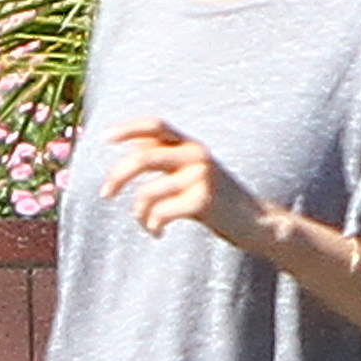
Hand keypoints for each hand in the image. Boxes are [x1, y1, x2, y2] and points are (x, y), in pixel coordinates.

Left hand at [102, 118, 261, 245]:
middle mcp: (196, 155)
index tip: (104, 138)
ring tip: (147, 224)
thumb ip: (167, 163)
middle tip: (104, 193)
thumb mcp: (194, 174)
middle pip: (144, 158)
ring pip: (148, 193)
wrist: (257, 222)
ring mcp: (201, 177)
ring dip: (139, 213)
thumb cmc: (218, 201)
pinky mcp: (203, 201)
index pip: (156, 126)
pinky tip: (158, 233)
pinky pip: (160, 213)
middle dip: (118, 175)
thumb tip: (127, 160)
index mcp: (192, 145)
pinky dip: (152, 226)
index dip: (129, 129)